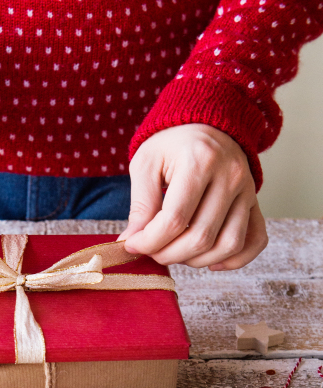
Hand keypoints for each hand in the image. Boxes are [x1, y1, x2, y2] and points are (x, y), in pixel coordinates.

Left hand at [118, 124, 267, 269]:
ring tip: (175, 252)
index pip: (174, 219)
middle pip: (201, 237)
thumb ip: (140, 204)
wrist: (207, 125)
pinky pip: (255, 241)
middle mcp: (230, 176)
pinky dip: (234, 260)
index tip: (132, 245)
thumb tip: (133, 242)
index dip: (149, 241)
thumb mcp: (146, 164)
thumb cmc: (172, 145)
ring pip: (227, 245)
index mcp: (200, 161)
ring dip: (196, 261)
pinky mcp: (255, 203)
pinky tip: (210, 261)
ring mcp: (248, 191)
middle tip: (151, 251)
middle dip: (168, 254)